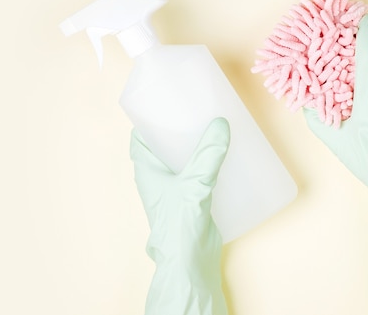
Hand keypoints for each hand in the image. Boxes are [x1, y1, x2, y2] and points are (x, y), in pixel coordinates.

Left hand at [130, 117, 229, 314]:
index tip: (167, 104)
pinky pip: (200, 172)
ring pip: (184, 158)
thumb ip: (208, 155)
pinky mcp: (193, 198)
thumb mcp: (193, 184)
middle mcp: (159, 177)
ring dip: (197, 145)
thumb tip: (221, 125)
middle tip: (198, 111)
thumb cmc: (178, 225)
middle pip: (165, 145)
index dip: (150, 120)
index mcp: (146, 170)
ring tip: (215, 128)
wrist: (189, 262)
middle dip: (179, 128)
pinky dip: (210, 162)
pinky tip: (227, 155)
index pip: (140, 138)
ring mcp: (176, 188)